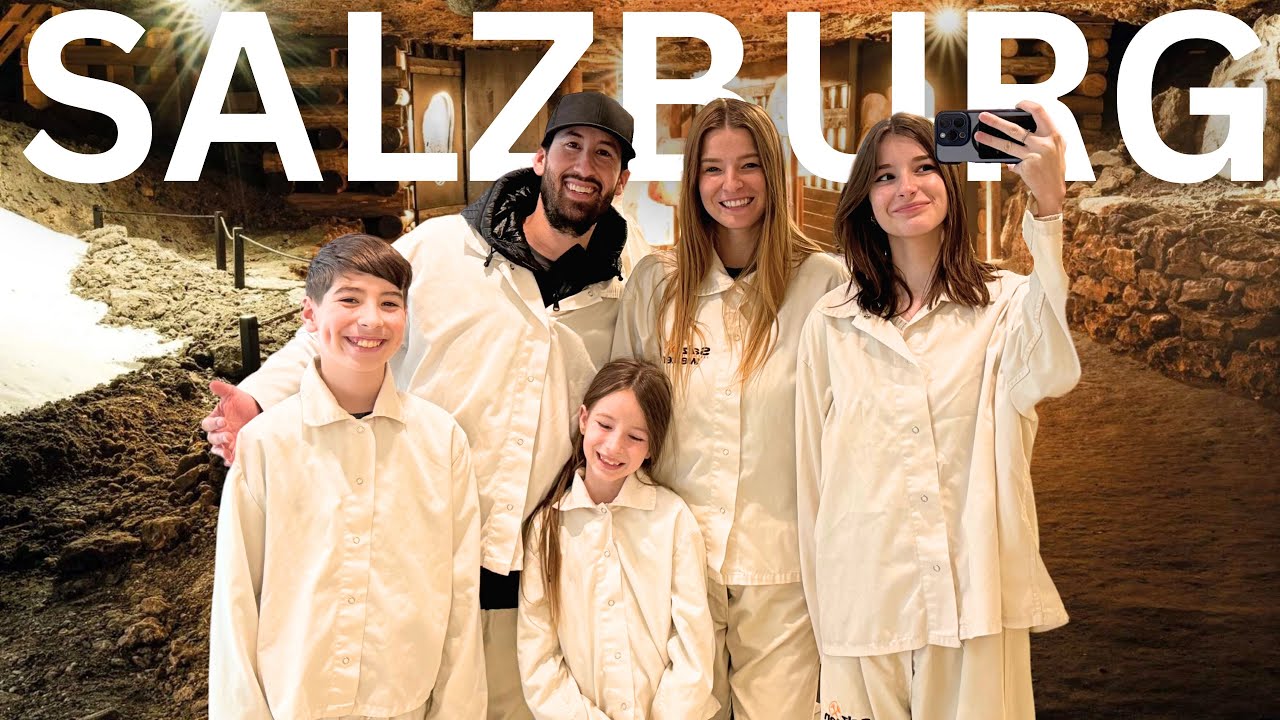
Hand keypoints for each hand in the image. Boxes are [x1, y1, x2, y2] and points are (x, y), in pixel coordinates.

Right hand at [202, 381, 260, 465]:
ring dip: (222, 452)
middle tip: (228, 437)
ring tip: (228, 455)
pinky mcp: (235, 448)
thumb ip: (222, 389)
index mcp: (215, 420)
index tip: (223, 421)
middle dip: (219, 439)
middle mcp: (219, 432)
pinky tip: (233, 461)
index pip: (207, 424)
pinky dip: (230, 460)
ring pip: (218, 449)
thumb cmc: (242, 402)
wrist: (258, 410)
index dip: (213, 423)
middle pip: (212, 438)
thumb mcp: (233, 394)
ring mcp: (227, 441)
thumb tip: (212, 383)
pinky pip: (229, 457)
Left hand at [974, 101, 1066, 216]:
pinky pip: (1010, 159)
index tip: (1016, 105)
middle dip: (997, 121)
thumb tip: (1020, 129)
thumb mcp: (1055, 148)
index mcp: (1054, 134)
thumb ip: (1042, 137)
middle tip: (984, 116)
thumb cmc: (1053, 168)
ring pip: (1006, 144)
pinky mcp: (1026, 165)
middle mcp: (1045, 143)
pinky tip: (999, 158)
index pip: (1040, 112)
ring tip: (978, 134)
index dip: (1027, 105)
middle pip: (1015, 128)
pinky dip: (1005, 159)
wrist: (1053, 190)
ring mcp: (1034, 154)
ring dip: (990, 138)